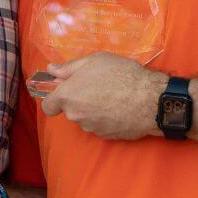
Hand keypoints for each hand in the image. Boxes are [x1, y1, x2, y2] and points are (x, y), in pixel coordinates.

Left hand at [40, 52, 166, 139]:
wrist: (149, 100)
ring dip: (93, 109)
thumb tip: (50, 70)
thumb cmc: (121, 75)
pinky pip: (100, 125)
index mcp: (68, 96)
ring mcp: (91, 128)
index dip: (55, 98)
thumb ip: (69, 67)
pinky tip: (120, 107)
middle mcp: (75, 115)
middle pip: (70, 110)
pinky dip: (106, 118)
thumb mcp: (94, 61)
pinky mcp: (106, 136)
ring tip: (112, 95)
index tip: (67, 91)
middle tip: (98, 85)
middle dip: (79, 100)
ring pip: (85, 118)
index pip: (48, 106)